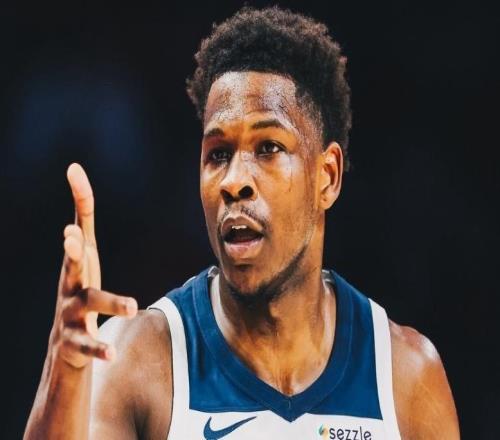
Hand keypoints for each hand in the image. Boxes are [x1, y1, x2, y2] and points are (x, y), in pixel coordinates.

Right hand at [52, 163, 136, 367]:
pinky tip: (113, 353)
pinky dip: (100, 348)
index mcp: (77, 263)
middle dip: (72, 252)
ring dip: (110, 302)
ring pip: (88, 305)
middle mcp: (69, 283)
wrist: (64, 345)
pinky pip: (87, 344)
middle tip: (71, 239)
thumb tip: (80, 185)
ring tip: (132, 306)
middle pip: (72, 265)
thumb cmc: (80, 293)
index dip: (79, 199)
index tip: (74, 170)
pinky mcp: (73, 341)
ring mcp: (69, 313)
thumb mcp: (86, 260)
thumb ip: (85, 228)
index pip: (79, 227)